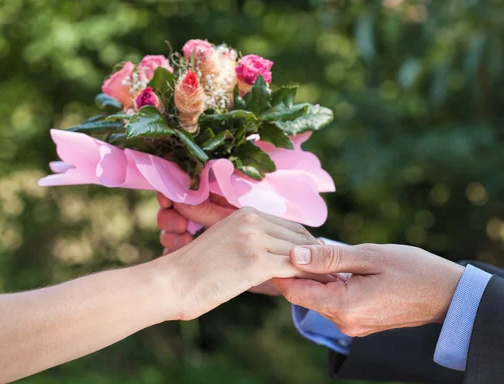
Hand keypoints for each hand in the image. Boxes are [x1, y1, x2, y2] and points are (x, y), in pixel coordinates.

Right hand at [156, 193, 317, 294]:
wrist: (171, 282)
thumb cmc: (194, 269)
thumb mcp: (224, 243)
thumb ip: (251, 242)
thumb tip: (276, 256)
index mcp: (245, 213)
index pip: (289, 225)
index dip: (306, 242)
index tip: (319, 258)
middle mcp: (252, 220)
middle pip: (299, 236)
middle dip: (317, 254)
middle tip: (332, 271)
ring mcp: (254, 239)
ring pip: (300, 252)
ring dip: (318, 268)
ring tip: (332, 281)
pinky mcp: (255, 261)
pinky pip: (293, 269)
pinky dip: (309, 279)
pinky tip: (317, 289)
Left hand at [273, 244, 463, 336]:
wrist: (448, 295)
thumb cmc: (414, 270)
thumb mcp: (370, 255)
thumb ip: (329, 257)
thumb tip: (294, 255)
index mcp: (344, 306)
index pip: (295, 292)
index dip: (281, 270)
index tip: (277, 248)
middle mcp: (344, 322)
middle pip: (304, 295)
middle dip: (298, 270)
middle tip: (300, 242)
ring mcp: (352, 325)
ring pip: (319, 298)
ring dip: (316, 276)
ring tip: (321, 250)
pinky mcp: (359, 322)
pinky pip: (334, 302)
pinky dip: (330, 284)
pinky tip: (337, 266)